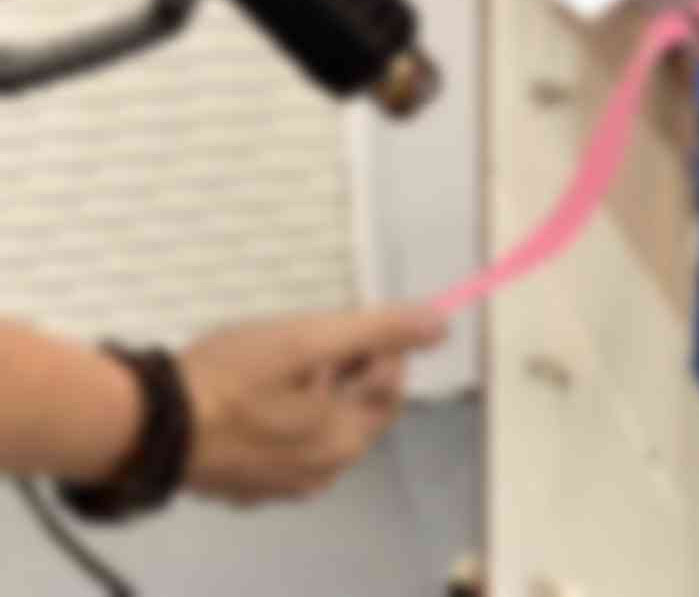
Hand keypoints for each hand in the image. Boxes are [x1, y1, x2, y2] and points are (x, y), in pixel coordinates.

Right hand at [179, 305, 447, 505]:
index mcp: (345, 440)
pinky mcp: (245, 485)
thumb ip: (378, 331)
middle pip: (356, 407)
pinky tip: (250, 394)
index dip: (377, 346)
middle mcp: (323, 473)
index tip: (341, 323)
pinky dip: (282, 413)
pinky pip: (284, 441)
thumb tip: (441, 324)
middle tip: (301, 342)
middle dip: (342, 367)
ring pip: (319, 423)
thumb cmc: (233, 378)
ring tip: (272, 364)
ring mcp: (281, 485)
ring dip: (311, 388)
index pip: (392, 385)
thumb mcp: (309, 340)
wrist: (147, 426)